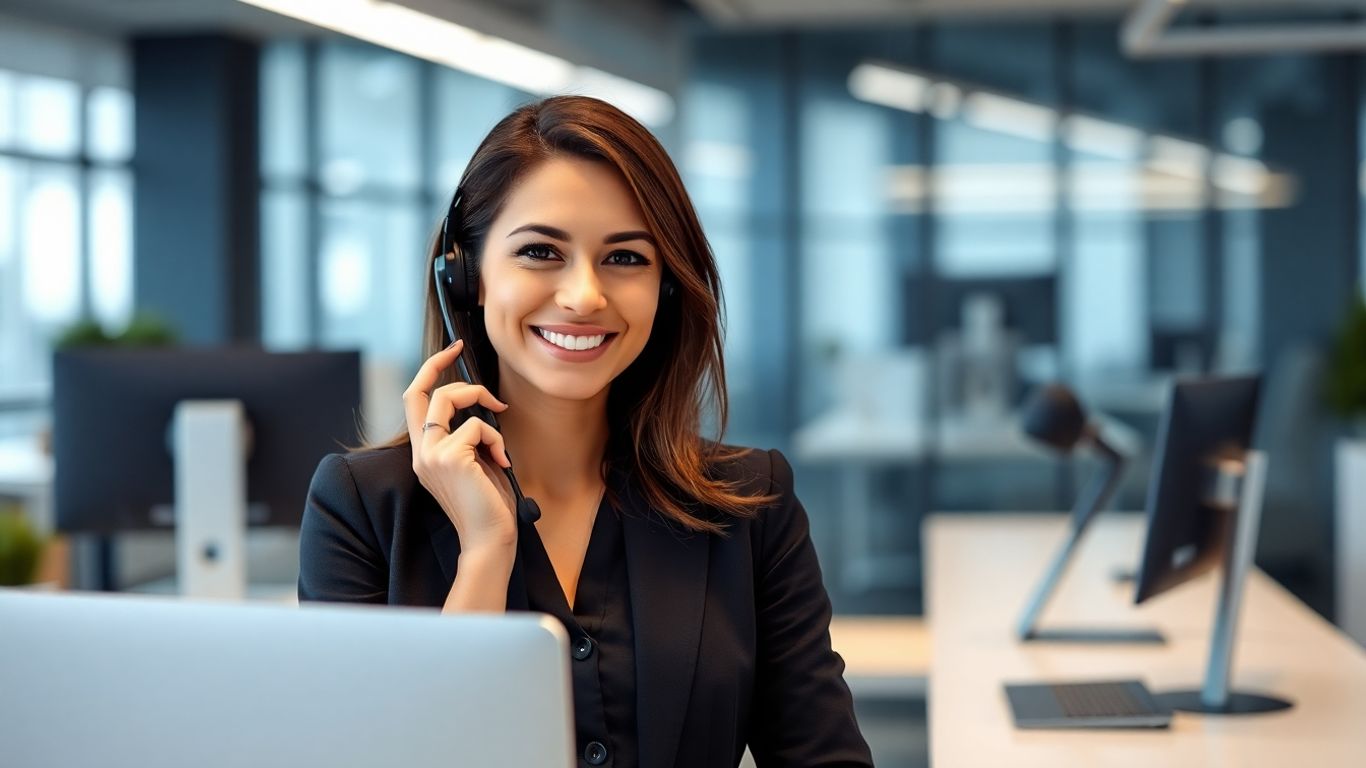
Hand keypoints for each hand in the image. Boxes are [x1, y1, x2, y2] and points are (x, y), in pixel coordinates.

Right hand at [403, 340, 517, 554]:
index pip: (414, 399)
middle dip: (459, 379)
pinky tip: (501, 463)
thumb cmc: (488, 506)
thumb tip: (483, 404)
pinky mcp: (449, 457)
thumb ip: (469, 435)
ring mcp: (430, 453)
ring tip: (499, 448)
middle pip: (427, 391)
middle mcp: (420, 451)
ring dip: (486, 415)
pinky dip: (496, 439)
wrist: (489, 540)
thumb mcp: (475, 462)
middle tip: (493, 395)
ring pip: (452, 399)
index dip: (431, 369)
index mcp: (423, 453)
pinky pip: (477, 426)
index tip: (453, 349)